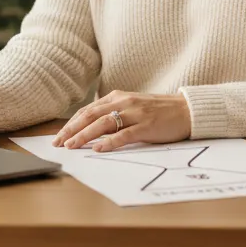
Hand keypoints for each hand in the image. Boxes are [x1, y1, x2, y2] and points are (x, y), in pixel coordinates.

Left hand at [52, 90, 190, 152]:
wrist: (187, 110)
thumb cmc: (159, 111)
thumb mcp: (133, 107)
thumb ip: (114, 113)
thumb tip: (92, 129)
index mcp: (118, 97)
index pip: (88, 110)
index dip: (71, 123)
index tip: (59, 136)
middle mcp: (124, 102)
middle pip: (91, 115)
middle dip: (72, 129)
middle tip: (58, 143)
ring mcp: (135, 113)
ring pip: (103, 123)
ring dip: (85, 135)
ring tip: (71, 146)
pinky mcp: (146, 125)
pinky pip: (125, 134)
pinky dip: (110, 142)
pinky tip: (99, 149)